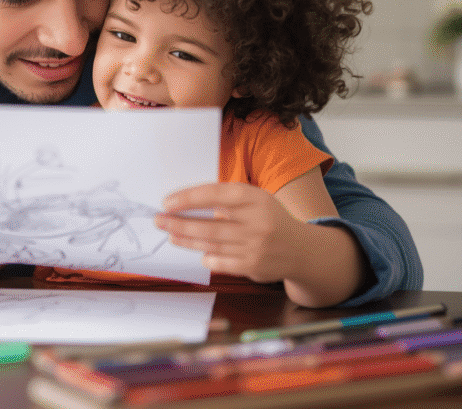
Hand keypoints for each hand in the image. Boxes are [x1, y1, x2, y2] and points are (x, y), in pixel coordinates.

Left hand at [155, 182, 307, 283]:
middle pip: (209, 225)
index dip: (188, 198)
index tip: (167, 203)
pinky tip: (199, 252)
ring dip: (187, 240)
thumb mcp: (255, 200)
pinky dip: (207, 256)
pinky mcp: (253, 266)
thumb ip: (226, 201)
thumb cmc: (268, 218)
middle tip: (159, 221)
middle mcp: (257, 222)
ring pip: (211, 244)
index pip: (216, 195)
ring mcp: (256, 247)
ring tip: (171, 234)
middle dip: (179, 223)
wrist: (302, 250)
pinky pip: (220, 262)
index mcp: (256, 198)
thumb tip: (184, 204)